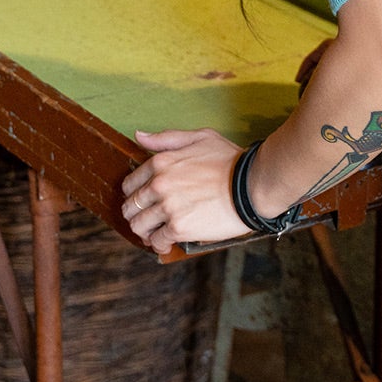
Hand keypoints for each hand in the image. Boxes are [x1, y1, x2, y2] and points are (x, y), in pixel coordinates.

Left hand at [120, 128, 247, 254]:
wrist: (251, 184)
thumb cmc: (230, 161)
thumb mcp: (199, 138)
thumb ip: (166, 138)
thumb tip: (138, 136)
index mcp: (160, 162)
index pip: (130, 184)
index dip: (135, 195)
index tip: (145, 203)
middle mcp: (159, 184)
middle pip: (130, 207)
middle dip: (138, 215)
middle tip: (150, 221)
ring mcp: (167, 207)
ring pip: (138, 226)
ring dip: (145, 232)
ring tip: (156, 233)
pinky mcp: (179, 227)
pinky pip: (157, 242)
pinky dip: (160, 245)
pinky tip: (168, 244)